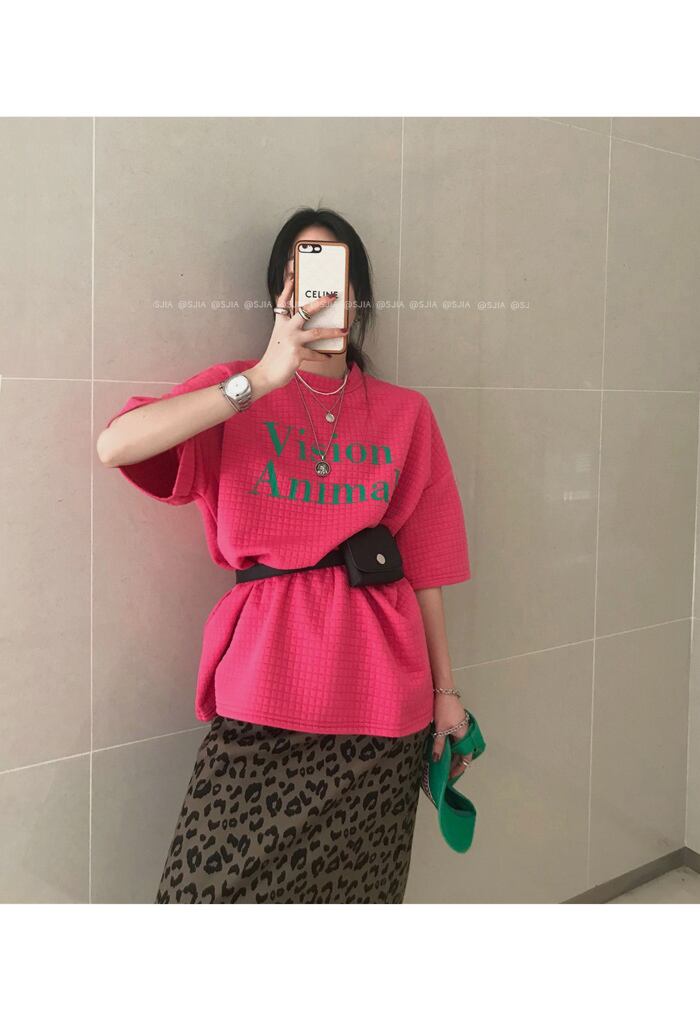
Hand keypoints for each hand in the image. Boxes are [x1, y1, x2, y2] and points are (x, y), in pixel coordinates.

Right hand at [255, 268, 347, 390]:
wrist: (265, 374)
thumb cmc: (274, 358)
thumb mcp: (279, 339)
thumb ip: (289, 331)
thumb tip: (307, 327)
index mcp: (281, 323)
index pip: (283, 301)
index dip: (289, 288)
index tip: (293, 275)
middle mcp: (286, 329)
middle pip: (305, 310)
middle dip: (321, 302)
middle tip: (333, 296)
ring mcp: (292, 340)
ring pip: (317, 332)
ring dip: (333, 331)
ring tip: (345, 330)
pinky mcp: (297, 354)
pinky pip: (315, 354)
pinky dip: (323, 355)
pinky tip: (329, 356)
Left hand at [432, 692, 472, 780]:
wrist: (444, 691)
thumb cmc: (443, 710)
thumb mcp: (440, 729)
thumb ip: (439, 745)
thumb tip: (437, 760)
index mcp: (464, 736)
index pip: (465, 757)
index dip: (459, 768)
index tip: (450, 776)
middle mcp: (465, 733)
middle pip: (462, 752)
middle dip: (454, 763)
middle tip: (445, 772)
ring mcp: (461, 727)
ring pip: (458, 745)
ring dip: (451, 754)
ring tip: (442, 762)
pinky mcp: (456, 722)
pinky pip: (455, 738)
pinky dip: (449, 745)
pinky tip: (441, 747)